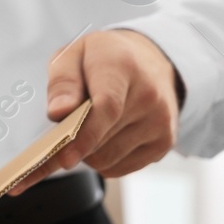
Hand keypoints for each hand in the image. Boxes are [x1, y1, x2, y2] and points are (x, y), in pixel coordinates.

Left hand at [12, 29, 181, 194]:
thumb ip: (62, 82)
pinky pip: (120, 168)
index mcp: (122, 66)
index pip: (107, 107)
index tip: (63, 156)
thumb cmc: (102, 59)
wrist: (148, 61)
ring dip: (88, 152)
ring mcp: (161, 121)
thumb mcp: (72, 54)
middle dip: (73, 144)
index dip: (84, 135)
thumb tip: (58, 112)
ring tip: (88, 127)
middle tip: (59, 135)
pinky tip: (105, 137)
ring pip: (107, 159)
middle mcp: (149, 95)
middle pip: (102, 139)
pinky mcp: (164, 142)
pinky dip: (103, 161)